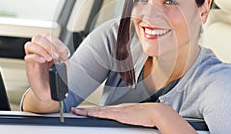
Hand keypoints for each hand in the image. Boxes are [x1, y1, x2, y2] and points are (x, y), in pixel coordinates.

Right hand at [23, 33, 68, 111]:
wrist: (52, 91)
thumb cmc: (57, 76)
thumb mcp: (64, 62)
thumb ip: (62, 53)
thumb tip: (59, 49)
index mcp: (49, 48)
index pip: (48, 37)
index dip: (55, 42)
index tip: (62, 51)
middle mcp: (40, 52)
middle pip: (37, 38)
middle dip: (47, 44)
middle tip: (54, 54)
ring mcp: (34, 59)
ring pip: (30, 45)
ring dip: (41, 50)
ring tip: (49, 59)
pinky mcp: (30, 67)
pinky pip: (28, 57)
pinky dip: (36, 57)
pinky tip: (43, 61)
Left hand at [71, 103, 195, 133]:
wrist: (155, 112)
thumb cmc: (148, 116)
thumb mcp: (135, 117)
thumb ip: (128, 118)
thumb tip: (126, 121)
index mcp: (120, 109)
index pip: (103, 109)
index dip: (93, 110)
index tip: (85, 111)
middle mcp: (117, 108)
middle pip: (98, 109)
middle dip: (86, 110)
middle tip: (75, 110)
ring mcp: (117, 111)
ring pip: (98, 110)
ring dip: (87, 111)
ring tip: (76, 111)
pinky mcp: (119, 114)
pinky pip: (104, 113)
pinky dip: (95, 113)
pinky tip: (88, 113)